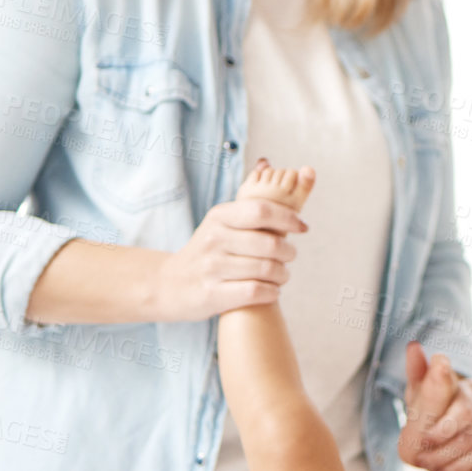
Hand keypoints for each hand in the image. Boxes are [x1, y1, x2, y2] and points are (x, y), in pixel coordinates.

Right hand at [152, 193, 307, 319]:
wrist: (169, 284)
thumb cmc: (208, 252)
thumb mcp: (221, 223)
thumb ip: (251, 210)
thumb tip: (296, 176)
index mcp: (219, 216)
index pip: (261, 210)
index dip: (288, 218)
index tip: (302, 227)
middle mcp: (214, 239)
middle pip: (269, 243)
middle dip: (289, 252)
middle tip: (289, 256)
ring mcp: (211, 267)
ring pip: (266, 269)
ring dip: (283, 274)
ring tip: (282, 275)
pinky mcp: (212, 294)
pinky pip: (255, 291)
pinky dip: (272, 292)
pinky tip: (271, 290)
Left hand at [398, 341, 471, 470]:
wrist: (443, 433)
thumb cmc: (430, 410)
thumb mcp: (419, 392)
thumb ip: (419, 373)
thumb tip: (413, 345)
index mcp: (467, 388)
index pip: (462, 409)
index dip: (443, 428)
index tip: (423, 439)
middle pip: (471, 432)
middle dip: (445, 451)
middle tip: (421, 461)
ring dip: (461, 465)